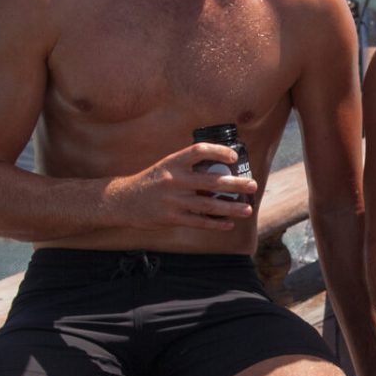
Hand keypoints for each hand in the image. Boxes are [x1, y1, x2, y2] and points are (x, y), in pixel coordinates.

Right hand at [109, 141, 260, 229]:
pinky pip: (199, 222)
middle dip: (235, 184)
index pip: (199, 150)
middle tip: (253, 186)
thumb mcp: (165, 167)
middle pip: (211, 182)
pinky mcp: (172, 218)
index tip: (234, 157)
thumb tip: (219, 172)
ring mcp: (173, 200)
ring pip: (208, 205)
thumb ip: (188, 168)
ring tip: (247, 209)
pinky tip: (228, 224)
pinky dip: (215, 224)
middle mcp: (174, 180)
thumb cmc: (150, 182)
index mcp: (173, 162)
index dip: (218, 151)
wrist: (123, 201)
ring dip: (231, 208)